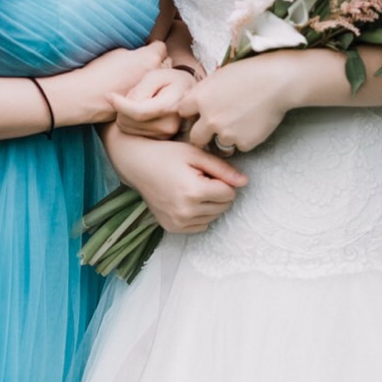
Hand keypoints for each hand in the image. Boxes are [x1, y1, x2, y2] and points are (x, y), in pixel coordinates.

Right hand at [52, 42, 168, 126]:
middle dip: (158, 65)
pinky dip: (149, 95)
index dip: (153, 48)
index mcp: (150, 57)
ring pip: (161, 84)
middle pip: (166, 65)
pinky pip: (154, 98)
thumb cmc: (99, 71)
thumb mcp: (118, 52)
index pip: (161, 47)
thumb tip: (143, 54)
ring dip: (155, 82)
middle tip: (143, 67)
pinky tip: (137, 94)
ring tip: (139, 81)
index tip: (146, 51)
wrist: (86, 97)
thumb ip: (136, 52)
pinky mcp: (148, 107)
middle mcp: (156, 75)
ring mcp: (154, 93)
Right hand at [103, 128, 247, 233]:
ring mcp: (177, 222)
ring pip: (214, 217)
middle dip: (218, 192)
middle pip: (223, 207)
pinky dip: (199, 214)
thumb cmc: (166, 155)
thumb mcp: (196, 155)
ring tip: (191, 187)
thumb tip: (245, 182)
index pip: (230, 194)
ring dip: (209, 203)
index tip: (207, 171)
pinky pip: (201, 225)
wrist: (136, 164)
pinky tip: (186, 199)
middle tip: (198, 178)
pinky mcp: (171, 227)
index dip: (223, 180)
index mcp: (193, 192)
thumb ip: (222, 169)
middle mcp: (186, 212)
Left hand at [109, 65, 196, 139]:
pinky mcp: (159, 139)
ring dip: (125, 114)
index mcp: (170, 106)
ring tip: (141, 101)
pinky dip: (130, 122)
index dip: (120, 104)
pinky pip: (131, 132)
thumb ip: (141, 89)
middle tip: (136, 94)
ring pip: (127, 128)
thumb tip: (126, 104)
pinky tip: (141, 111)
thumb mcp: (156, 76)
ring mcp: (165, 135)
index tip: (108, 95)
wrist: (187, 93)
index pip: (139, 112)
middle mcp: (169, 125)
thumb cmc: (170, 80)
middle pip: (129, 121)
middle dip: (123, 107)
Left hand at [181, 53, 300, 154]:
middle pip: (195, 137)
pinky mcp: (244, 143)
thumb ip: (204, 92)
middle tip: (215, 127)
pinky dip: (246, 138)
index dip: (192, 112)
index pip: (182, 112)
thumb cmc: (250, 72)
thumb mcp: (220, 76)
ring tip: (244, 119)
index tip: (198, 113)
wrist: (278, 82)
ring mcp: (227, 133)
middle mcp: (210, 119)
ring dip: (227, 135)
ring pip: (220, 142)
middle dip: (202, 134)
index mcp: (200, 99)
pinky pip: (240, 145)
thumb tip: (194, 103)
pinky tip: (255, 123)